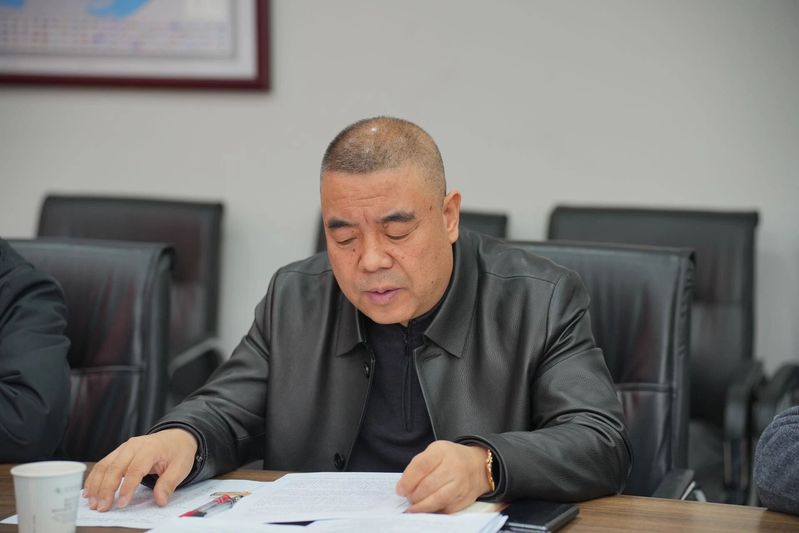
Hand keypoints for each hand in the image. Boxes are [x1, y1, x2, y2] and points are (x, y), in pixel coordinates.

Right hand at [82, 428, 197, 511]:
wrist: (177, 436)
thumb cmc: (178, 451)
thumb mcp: (181, 467)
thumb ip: (169, 484)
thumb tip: (160, 500)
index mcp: (151, 448)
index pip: (135, 469)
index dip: (127, 487)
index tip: (121, 504)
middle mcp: (134, 445)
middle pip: (115, 467)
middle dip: (106, 489)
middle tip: (102, 507)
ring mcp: (124, 447)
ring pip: (105, 465)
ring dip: (96, 485)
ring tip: (93, 503)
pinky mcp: (119, 452)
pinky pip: (103, 464)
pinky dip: (94, 478)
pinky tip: (89, 491)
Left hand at [396, 440, 491, 512]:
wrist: (477, 465)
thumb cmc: (450, 458)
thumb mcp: (434, 452)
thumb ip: (418, 466)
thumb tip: (403, 487)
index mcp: (442, 451)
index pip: (421, 467)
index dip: (407, 481)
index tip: (400, 490)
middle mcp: (454, 466)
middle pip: (427, 486)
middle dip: (413, 495)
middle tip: (407, 498)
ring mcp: (461, 484)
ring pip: (436, 500)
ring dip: (421, 506)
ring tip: (413, 507)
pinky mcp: (465, 498)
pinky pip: (445, 509)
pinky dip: (433, 511)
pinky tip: (426, 509)